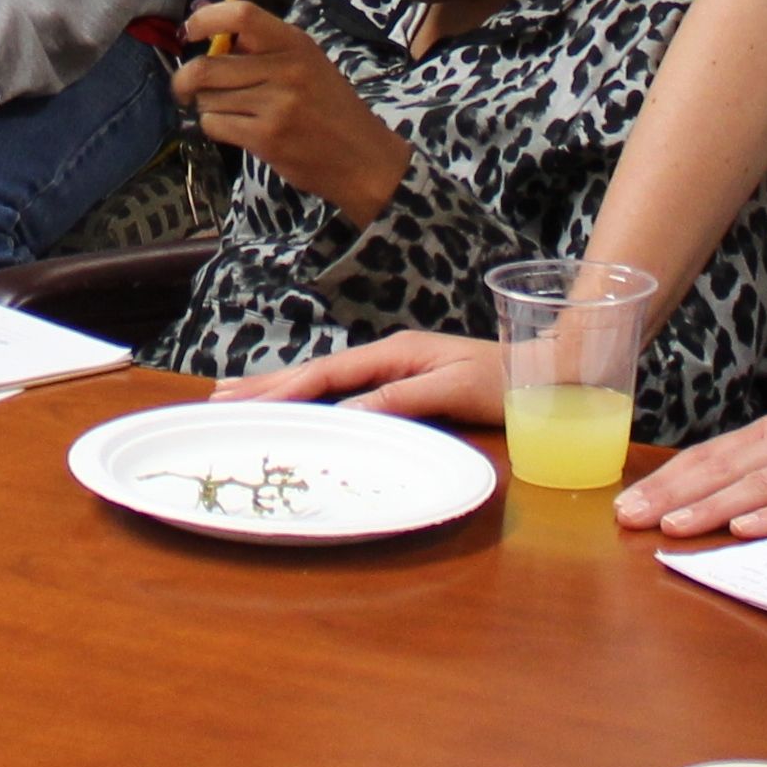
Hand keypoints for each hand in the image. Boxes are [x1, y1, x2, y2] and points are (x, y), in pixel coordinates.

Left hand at [177, 1, 407, 222]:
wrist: (363, 159)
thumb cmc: (331, 109)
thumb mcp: (307, 64)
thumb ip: (263, 48)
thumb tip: (208, 33)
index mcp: (295, 43)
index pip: (240, 15)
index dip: (204, 19)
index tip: (189, 32)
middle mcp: (285, 69)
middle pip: (207, 66)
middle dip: (186, 79)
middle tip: (186, 87)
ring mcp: (276, 104)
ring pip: (206, 98)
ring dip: (206, 106)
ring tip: (230, 111)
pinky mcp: (266, 137)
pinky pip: (215, 124)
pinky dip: (214, 127)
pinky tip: (235, 129)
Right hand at [210, 330, 504, 423]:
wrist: (548, 371)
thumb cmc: (507, 381)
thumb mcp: (454, 390)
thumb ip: (400, 400)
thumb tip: (347, 414)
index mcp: (395, 352)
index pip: (328, 373)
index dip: (284, 389)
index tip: (245, 404)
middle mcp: (388, 355)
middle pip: (316, 371)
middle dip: (267, 385)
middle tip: (218, 399)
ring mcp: (394, 366)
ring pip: (326, 378)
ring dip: (283, 388)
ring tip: (241, 398)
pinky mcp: (404, 380)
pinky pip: (345, 387)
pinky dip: (312, 394)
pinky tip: (297, 403)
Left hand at [616, 390, 766, 536]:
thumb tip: (715, 497)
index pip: (709, 457)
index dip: (666, 480)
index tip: (626, 504)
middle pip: (722, 469)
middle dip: (671, 495)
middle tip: (629, 518)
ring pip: (759, 484)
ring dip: (712, 506)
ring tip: (672, 526)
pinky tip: (748, 527)